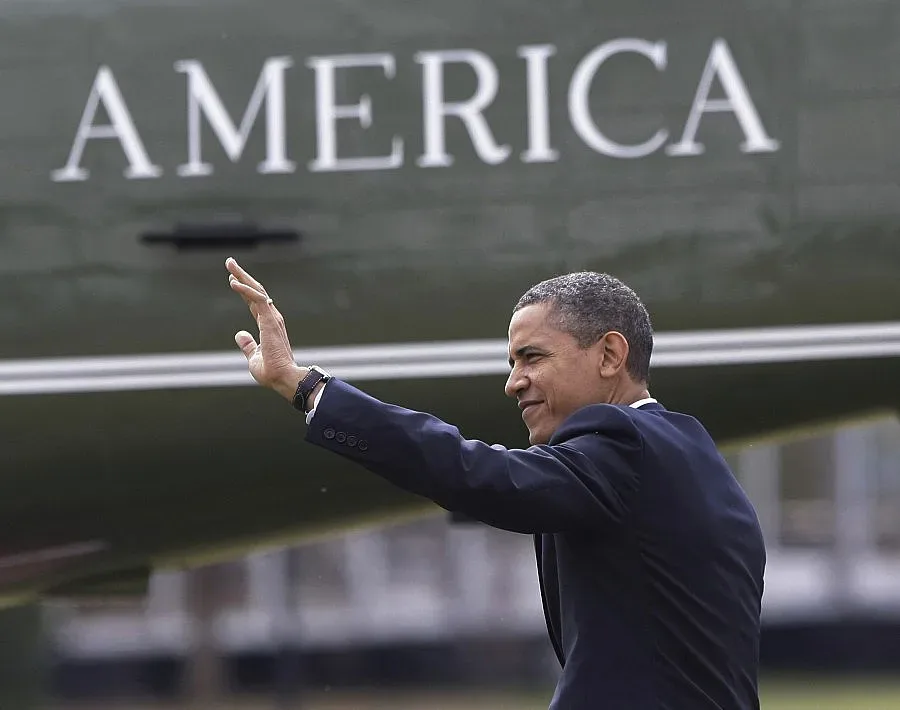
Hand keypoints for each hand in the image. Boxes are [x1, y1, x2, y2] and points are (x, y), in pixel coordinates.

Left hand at [226, 257, 304, 399]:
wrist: (283, 378)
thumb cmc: (272, 371)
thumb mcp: (253, 357)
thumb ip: (248, 345)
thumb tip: (239, 334)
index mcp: (268, 325)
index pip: (254, 302)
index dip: (243, 290)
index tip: (233, 279)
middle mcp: (271, 318)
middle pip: (255, 291)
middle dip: (242, 275)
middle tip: (230, 262)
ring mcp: (272, 318)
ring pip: (256, 291)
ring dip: (242, 276)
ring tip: (230, 264)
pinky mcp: (270, 321)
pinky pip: (257, 300)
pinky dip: (245, 290)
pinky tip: (234, 283)